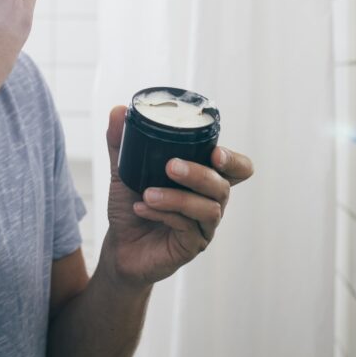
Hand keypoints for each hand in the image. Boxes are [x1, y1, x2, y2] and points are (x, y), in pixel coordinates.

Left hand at [101, 105, 253, 288]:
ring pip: (208, 208)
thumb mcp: (123, 171)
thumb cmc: (131, 206)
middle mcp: (210, 202)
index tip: (215, 152)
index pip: (238, 168)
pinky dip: (164, 214)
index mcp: (203, 179)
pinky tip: (141, 207)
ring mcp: (204, 226)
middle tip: (171, 166)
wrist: (119, 247)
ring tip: (147, 194)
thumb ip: (122, 143)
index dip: (234, 160)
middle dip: (200, 174)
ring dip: (177, 198)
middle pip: (224, 186)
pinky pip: (187, 228)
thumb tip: (118, 109)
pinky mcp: (192, 246)